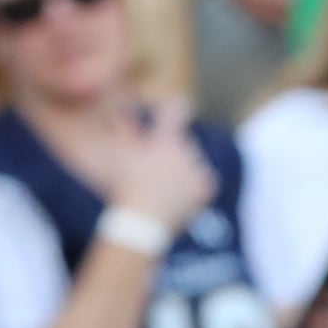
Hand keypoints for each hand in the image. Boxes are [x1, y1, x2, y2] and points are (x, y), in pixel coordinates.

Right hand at [107, 105, 219, 226]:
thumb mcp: (121, 156)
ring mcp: (198, 170)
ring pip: (195, 162)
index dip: (178, 107)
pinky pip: (204, 181)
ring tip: (166, 184)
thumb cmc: (126, 185)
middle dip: (175, 149)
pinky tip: (180, 194)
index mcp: (166, 140)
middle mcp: (187, 151)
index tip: (178, 107)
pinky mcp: (206, 188)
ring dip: (185, 169)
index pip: (177, 110)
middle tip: (158, 165)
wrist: (143, 220)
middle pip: (186, 142)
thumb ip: (125, 131)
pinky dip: (196, 186)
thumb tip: (124, 112)